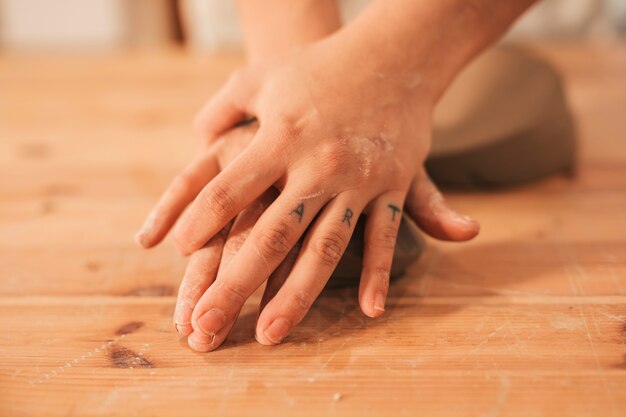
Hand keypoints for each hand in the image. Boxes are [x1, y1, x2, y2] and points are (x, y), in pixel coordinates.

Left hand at [160, 36, 478, 348]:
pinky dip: (377, 272)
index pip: (230, 188)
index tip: (179, 253)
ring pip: (323, 248)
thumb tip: (197, 133)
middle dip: (236, 283)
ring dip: (296, 295)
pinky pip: (383, 235)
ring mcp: (357, 180)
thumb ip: (226, 107)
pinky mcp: (392, 186)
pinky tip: (368, 311)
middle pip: (271, 234)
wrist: (393, 55)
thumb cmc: (319, 69)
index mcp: (279, 138)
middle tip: (207, 326)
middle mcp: (316, 165)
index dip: (202, 221)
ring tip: (270, 334)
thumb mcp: (265, 76)